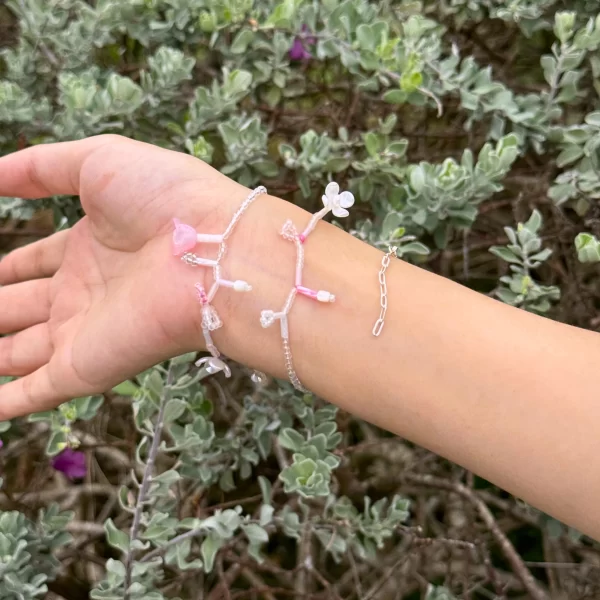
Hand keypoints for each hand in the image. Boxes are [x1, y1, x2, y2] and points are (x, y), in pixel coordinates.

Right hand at [0, 135, 249, 418]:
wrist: (215, 249)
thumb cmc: (165, 199)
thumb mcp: (97, 162)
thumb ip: (41, 167)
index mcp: (90, 248)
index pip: (37, 261)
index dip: (9, 267)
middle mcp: (84, 293)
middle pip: (24, 308)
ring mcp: (84, 333)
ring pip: (20, 353)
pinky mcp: (86, 367)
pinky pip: (35, 393)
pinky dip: (5, 403)